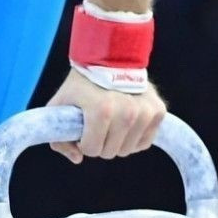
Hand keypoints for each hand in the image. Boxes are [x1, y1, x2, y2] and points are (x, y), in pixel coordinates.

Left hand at [45, 67, 166, 164]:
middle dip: (100, 142)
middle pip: (110, 152)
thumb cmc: (82, 83)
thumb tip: (78, 159)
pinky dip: (134, 138)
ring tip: (111, 121)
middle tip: (96, 124)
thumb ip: (59, 136)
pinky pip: (145, 142)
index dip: (83, 142)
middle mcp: (127, 112)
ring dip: (117, 141)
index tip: (82, 128)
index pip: (92, 149)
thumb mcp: (61, 105)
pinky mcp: (158, 111)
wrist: (110, 58)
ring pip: (128, 150)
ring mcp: (145, 112)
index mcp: (102, 110)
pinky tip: (126, 122)